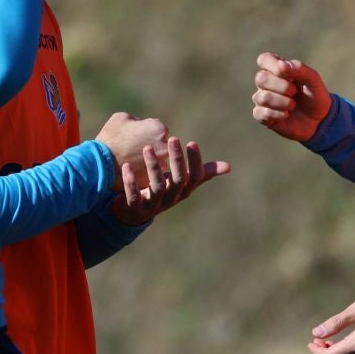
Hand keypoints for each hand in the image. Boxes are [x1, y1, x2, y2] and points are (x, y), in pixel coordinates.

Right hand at [94, 112, 167, 188]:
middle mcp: (164, 147)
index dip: (149, 131)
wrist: (99, 164)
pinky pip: (153, 175)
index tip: (140, 135)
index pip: (159, 128)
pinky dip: (146, 173)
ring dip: (153, 161)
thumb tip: (141, 124)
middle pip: (163, 145)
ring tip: (137, 161)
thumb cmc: (109, 138)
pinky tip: (135, 172)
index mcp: (159, 129)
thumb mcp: (121, 118)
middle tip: (139, 148)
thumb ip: (136, 119)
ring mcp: (160, 165)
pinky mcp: (153, 179)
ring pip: (160, 162)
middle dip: (155, 146)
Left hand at [110, 136, 230, 225]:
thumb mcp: (182, 183)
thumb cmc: (163, 192)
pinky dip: (131, 182)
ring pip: (157, 186)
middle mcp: (172, 198)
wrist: (135, 214)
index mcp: (184, 190)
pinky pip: (134, 196)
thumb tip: (228, 167)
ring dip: (153, 166)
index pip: (195, 176)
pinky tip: (126, 166)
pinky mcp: (136, 208)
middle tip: (173, 138)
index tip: (192, 142)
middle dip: (177, 159)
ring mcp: (154, 204)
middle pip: (178, 180)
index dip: (195, 161)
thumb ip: (202, 173)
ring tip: (147, 148)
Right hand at [252, 52, 332, 142]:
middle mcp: (266, 83)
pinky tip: (286, 115)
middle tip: (294, 92)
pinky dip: (277, 114)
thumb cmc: (314, 95)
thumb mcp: (313, 80)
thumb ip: (299, 68)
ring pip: (261, 97)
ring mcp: (263, 99)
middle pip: (261, 78)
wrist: (319, 120)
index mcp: (277, 69)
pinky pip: (260, 113)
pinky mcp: (262, 116)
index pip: (264, 59)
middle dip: (282, 86)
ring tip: (292, 105)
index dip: (274, 66)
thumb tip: (281, 64)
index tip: (289, 75)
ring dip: (282, 102)